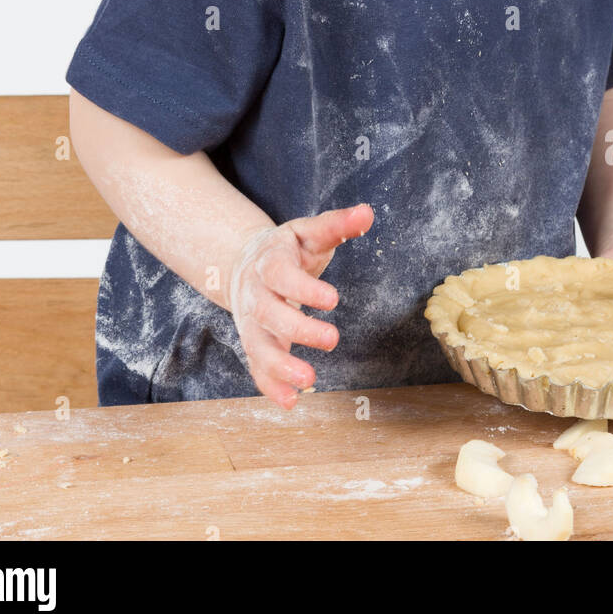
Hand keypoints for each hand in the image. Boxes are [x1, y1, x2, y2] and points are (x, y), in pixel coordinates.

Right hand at [228, 202, 373, 408]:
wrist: (245, 264)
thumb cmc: (287, 249)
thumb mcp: (309, 233)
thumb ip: (337, 225)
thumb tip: (367, 212)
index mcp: (269, 263)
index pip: (281, 276)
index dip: (304, 288)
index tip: (333, 299)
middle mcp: (255, 295)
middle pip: (269, 314)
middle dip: (298, 329)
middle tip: (332, 339)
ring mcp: (251, 323)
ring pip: (258, 347)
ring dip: (280, 366)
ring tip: (309, 379)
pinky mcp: (253, 344)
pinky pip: (256, 368)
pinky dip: (270, 386)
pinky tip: (291, 401)